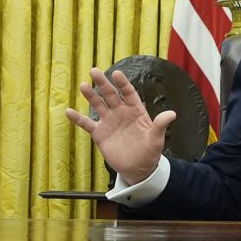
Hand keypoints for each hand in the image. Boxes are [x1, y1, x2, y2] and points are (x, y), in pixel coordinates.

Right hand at [65, 68, 174, 184]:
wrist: (138, 168)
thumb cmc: (149, 152)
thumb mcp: (156, 139)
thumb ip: (160, 125)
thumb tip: (172, 114)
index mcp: (135, 110)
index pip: (128, 93)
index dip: (123, 84)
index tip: (116, 74)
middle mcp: (120, 112)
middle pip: (110, 95)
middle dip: (103, 83)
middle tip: (94, 71)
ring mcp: (109, 121)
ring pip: (98, 105)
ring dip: (90, 96)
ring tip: (83, 86)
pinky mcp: (100, 133)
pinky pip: (87, 124)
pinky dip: (78, 119)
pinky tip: (68, 112)